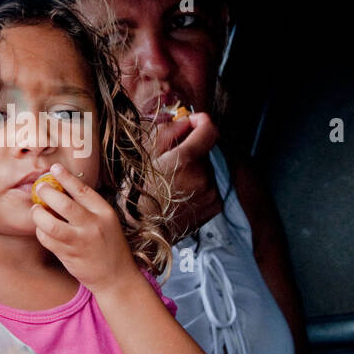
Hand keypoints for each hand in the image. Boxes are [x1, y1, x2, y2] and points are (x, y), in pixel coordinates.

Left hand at [30, 163, 136, 294]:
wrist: (116, 277)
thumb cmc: (109, 245)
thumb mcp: (107, 221)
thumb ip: (89, 207)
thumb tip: (64, 188)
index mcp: (104, 212)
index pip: (82, 190)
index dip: (66, 177)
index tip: (54, 168)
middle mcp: (93, 225)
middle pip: (63, 204)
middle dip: (47, 192)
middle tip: (39, 188)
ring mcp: (80, 241)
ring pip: (50, 224)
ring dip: (38, 214)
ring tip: (36, 210)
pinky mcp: (69, 255)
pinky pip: (47, 239)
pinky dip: (40, 232)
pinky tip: (41, 228)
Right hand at [150, 111, 221, 236]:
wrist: (142, 232)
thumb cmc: (137, 194)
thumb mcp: (145, 157)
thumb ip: (168, 133)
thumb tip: (186, 121)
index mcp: (185, 161)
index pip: (209, 130)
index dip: (201, 121)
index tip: (192, 122)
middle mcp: (203, 176)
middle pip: (205, 151)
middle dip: (191, 151)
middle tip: (171, 163)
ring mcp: (212, 192)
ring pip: (207, 169)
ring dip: (195, 170)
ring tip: (174, 184)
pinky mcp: (216, 206)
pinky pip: (211, 186)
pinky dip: (200, 186)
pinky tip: (182, 195)